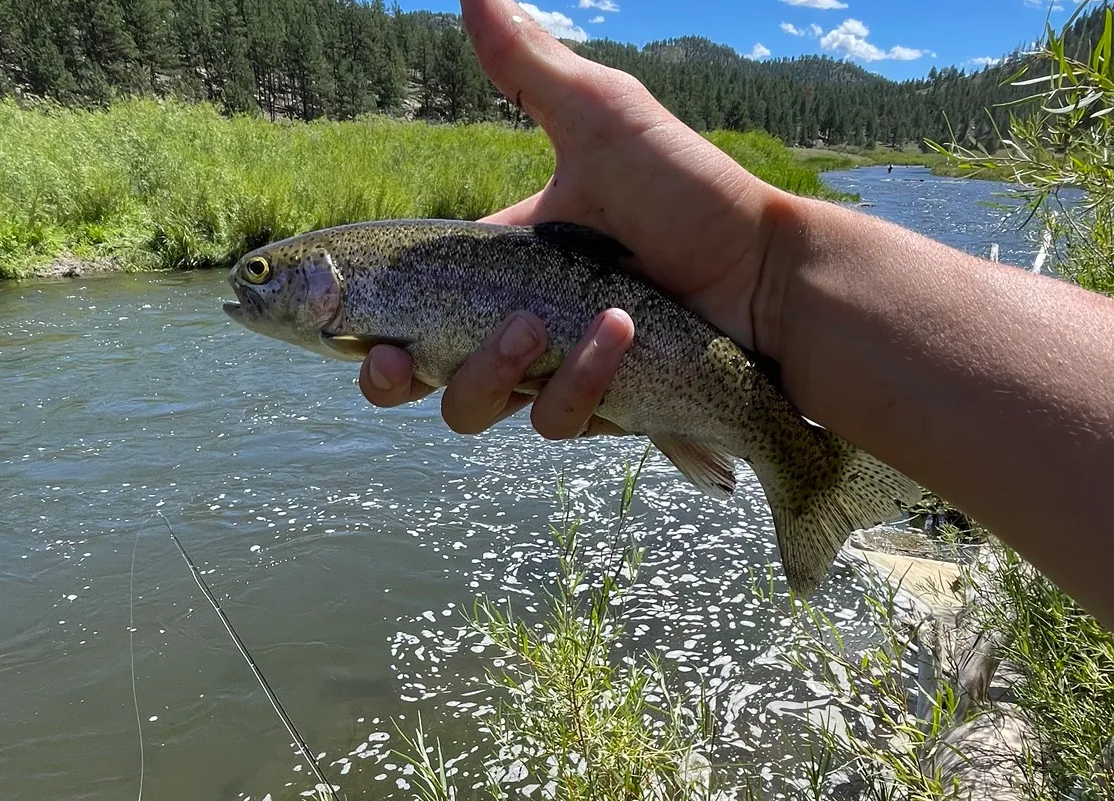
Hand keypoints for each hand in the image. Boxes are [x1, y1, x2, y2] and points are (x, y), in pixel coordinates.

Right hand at [359, 0, 795, 435]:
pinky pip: (554, 420)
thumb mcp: (602, 120)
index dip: (359, 322)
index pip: (404, 303)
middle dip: (388, 379)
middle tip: (394, 361)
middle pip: (419, 378)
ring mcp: (550, 374)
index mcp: (497, 263)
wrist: (768, 275)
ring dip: (492, 373)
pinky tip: (618, 336)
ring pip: (474, 409)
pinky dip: (580, 382)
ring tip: (535, 329)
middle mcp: (512, 324)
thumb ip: (530, 67)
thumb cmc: (690, 193)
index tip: (345, 319)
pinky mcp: (594, 411)